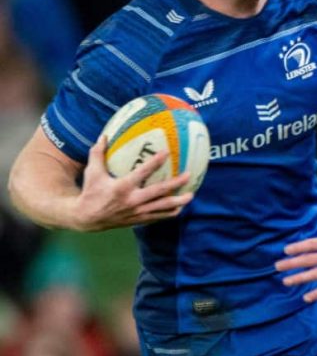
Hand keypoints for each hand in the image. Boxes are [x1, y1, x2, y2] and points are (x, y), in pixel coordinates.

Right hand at [73, 136, 192, 230]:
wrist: (86, 218)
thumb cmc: (90, 192)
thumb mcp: (92, 172)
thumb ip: (98, 154)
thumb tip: (104, 135)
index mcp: (122, 187)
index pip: (143, 172)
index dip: (155, 162)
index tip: (167, 153)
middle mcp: (133, 200)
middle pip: (160, 192)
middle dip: (176, 184)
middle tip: (188, 175)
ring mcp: (138, 212)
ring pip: (163, 208)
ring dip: (179, 202)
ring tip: (191, 195)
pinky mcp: (139, 220)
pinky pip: (159, 217)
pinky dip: (170, 212)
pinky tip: (179, 207)